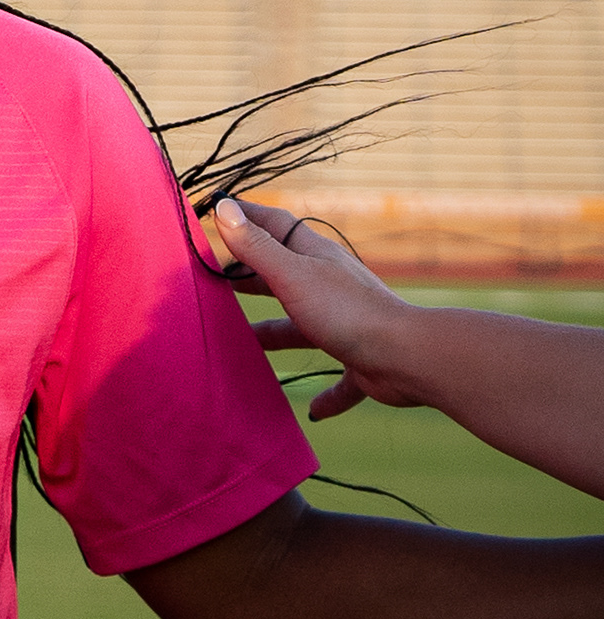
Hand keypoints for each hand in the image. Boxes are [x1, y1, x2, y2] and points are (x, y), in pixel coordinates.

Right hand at [212, 196, 424, 418]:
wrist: (404, 356)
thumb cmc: (346, 311)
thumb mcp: (292, 275)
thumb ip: (257, 247)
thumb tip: (224, 208)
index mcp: (316, 258)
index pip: (275, 226)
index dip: (246, 216)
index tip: (216, 209)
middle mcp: (330, 286)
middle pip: (282, 276)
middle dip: (249, 278)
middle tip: (214, 282)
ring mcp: (345, 324)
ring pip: (300, 327)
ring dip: (273, 335)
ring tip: (242, 343)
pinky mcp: (360, 362)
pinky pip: (339, 380)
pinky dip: (326, 395)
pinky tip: (314, 411)